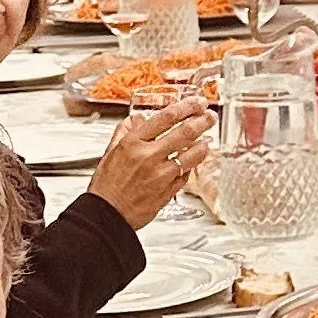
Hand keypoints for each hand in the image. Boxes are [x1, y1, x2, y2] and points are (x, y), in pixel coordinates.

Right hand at [86, 92, 212, 228]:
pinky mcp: (168, 192)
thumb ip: (125, 132)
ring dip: (203, 146)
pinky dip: (191, 167)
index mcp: (133, 143)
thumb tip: (137, 119)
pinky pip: (186, 175)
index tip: (198, 103)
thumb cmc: (106, 186)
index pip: (166, 117)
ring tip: (205, 141)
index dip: (187, 107)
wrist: (106, 215)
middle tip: (211, 117)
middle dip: (203, 121)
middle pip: (185, 132)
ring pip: (192, 155)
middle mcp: (149, 157)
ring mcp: (161, 175)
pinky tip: (191, 163)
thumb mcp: (110, 152)